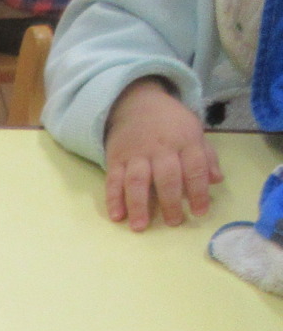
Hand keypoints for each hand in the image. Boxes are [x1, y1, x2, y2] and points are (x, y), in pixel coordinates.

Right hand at [104, 78, 220, 230]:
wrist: (137, 103)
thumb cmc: (170, 123)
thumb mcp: (193, 132)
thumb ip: (205, 157)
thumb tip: (216, 180)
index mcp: (185, 141)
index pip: (194, 168)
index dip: (198, 192)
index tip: (199, 212)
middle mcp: (161, 148)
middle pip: (166, 177)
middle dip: (170, 202)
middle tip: (173, 223)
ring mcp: (136, 154)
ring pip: (137, 181)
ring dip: (138, 205)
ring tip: (140, 227)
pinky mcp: (115, 159)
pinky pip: (113, 180)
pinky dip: (113, 199)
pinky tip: (117, 216)